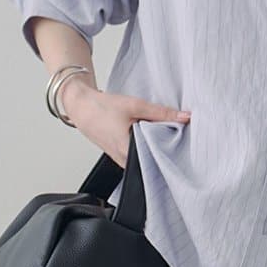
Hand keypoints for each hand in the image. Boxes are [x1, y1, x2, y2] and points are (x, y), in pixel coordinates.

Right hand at [61, 78, 190, 166]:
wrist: (82, 107)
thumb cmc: (102, 108)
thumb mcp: (135, 106)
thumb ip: (161, 112)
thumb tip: (185, 117)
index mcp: (127, 150)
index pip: (158, 159)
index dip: (172, 151)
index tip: (184, 143)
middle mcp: (124, 160)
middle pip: (154, 160)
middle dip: (166, 149)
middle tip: (178, 138)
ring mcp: (121, 160)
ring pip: (146, 158)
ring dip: (155, 148)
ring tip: (164, 136)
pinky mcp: (120, 157)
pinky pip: (139, 156)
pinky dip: (146, 147)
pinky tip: (150, 137)